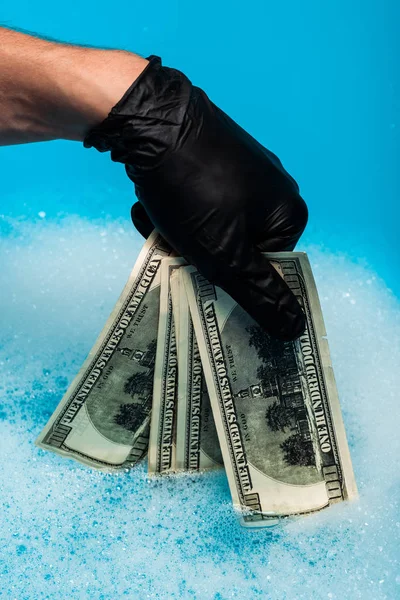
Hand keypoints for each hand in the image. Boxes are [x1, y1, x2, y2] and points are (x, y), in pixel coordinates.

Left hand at [84, 56, 307, 340]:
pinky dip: (173, 211)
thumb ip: (260, 295)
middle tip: (170, 245)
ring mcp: (243, 171)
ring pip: (210, 227)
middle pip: (235, 249)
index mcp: (288, 214)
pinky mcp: (214, 160)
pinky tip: (150, 204)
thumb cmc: (192, 190)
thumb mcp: (225, 255)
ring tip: (153, 220)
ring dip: (178, 234)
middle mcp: (272, 190)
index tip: (198, 272)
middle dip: (197, 254)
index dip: (228, 279)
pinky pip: (198, 202)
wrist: (148, 119)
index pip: (264, 271)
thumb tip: (295, 330)